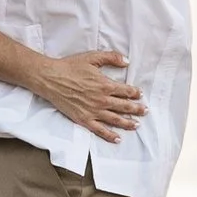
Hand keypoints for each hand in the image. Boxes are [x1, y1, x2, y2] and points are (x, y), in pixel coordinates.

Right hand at [23, 48, 144, 143]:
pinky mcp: (84, 119)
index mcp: (105, 85)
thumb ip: (111, 58)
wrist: (51, 79)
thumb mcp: (92, 57)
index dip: (135, 93)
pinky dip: (110, 135)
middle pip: (124, 106)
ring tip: (136, 125)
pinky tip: (118, 139)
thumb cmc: (70, 67)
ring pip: (115, 119)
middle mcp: (102, 100)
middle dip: (137, 109)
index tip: (140, 95)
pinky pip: (100, 130)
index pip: (126, 91)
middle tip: (145, 111)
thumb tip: (127, 61)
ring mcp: (93, 111)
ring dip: (128, 123)